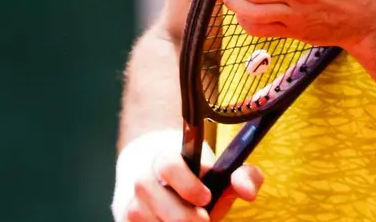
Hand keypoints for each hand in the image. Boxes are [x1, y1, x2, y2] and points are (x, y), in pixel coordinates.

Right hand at [121, 142, 262, 221]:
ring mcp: (132, 203)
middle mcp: (144, 179)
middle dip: (183, 216)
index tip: (207, 198)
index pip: (170, 166)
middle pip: (157, 200)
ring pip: (145, 219)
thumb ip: (242, 177)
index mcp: (166, 159)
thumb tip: (248, 192)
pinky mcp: (126, 220)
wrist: (165, 185)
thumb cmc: (200, 181)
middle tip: (204, 221)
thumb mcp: (222, 174)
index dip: (187, 184)